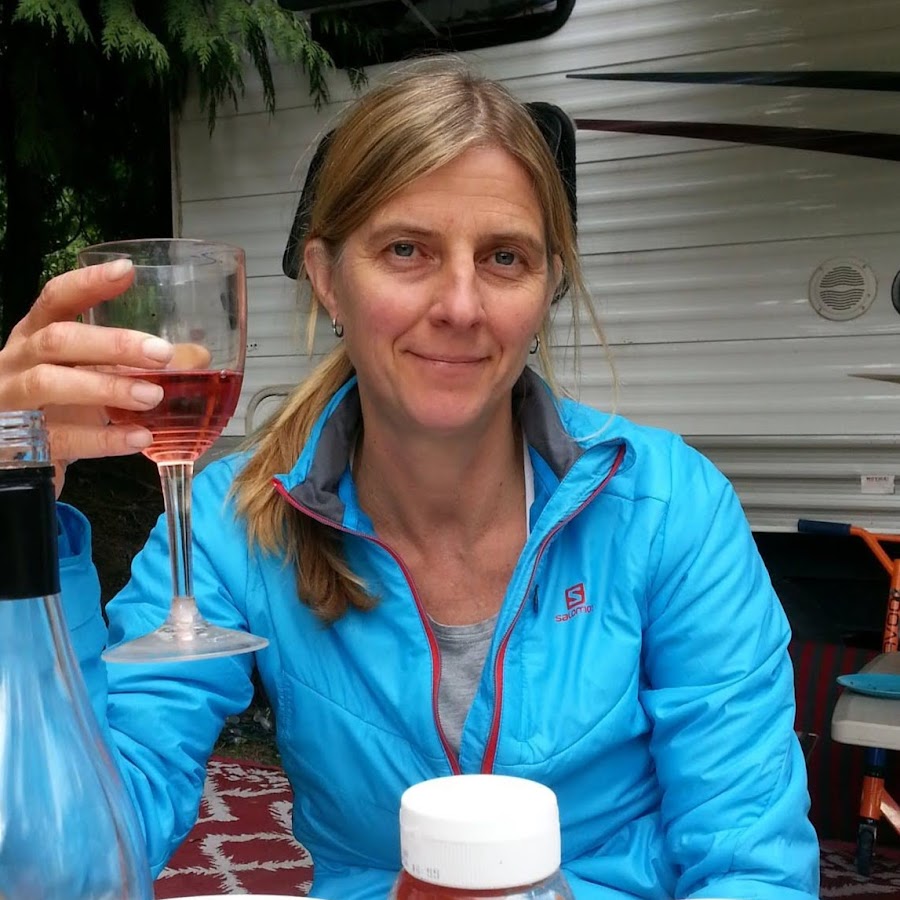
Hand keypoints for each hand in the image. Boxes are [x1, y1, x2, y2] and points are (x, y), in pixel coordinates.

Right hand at [0, 260, 174, 494]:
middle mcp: (17, 362)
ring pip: (50, 383)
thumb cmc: (56, 406)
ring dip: (107, 387)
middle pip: (57, 339)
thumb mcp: (88, 376)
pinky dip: (104, 438)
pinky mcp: (21, 442)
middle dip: (112, 344)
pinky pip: (61, 438)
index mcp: (33, 336)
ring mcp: (13, 401)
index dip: (88, 284)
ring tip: (153, 396)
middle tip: (162, 354)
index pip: (55, 299)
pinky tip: (140, 437)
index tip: (127, 271)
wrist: (16, 458)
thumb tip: (196, 356)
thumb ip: (133, 364)